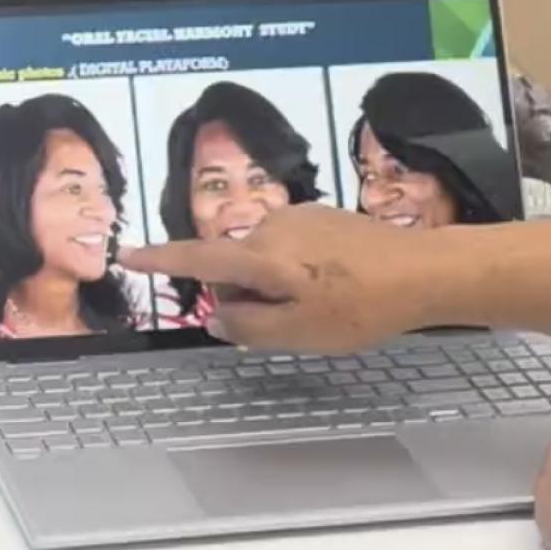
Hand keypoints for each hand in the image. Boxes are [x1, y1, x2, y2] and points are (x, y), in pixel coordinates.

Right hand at [121, 204, 437, 351]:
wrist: (423, 271)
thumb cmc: (360, 306)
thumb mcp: (298, 332)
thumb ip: (248, 326)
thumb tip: (215, 316)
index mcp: (259, 256)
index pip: (197, 259)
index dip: (160, 260)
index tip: (127, 255)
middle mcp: (272, 227)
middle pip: (234, 265)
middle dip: (246, 296)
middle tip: (291, 325)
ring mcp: (301, 217)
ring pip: (265, 259)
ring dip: (276, 286)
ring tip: (323, 310)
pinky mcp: (325, 217)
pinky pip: (292, 250)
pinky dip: (298, 273)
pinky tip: (336, 289)